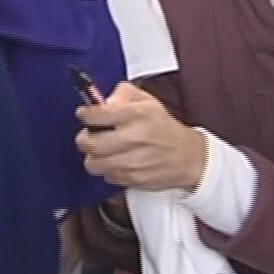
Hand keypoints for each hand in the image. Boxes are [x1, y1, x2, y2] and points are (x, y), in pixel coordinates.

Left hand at [76, 83, 207, 191]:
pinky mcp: (133, 179)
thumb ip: (123, 93)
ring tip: (103, 150)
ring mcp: (134, 161)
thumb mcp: (148, 100)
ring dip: (94, 157)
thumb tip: (104, 101)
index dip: (86, 114)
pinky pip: (106, 176)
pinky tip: (118, 161)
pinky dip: (108, 169)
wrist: (188, 157)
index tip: (85, 114)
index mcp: (137, 114)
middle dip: (85, 138)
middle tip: (90, 135)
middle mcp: (135, 138)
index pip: (98, 114)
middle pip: (89, 143)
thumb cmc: (163, 127)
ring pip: (93, 163)